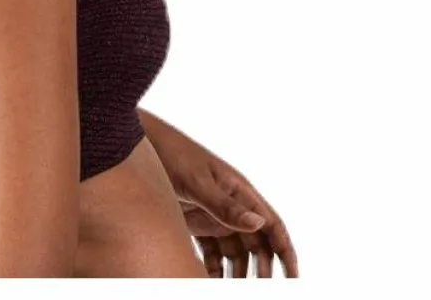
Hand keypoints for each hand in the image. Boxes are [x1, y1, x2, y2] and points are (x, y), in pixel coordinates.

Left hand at [147, 121, 298, 277]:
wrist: (137, 145)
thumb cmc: (171, 154)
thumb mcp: (197, 181)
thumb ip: (225, 205)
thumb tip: (259, 223)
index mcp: (239, 190)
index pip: (271, 224)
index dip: (285, 252)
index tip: (293, 279)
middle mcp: (230, 204)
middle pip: (255, 244)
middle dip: (262, 269)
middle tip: (260, 291)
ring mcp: (212, 214)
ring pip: (234, 251)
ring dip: (238, 273)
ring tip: (233, 290)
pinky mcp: (193, 221)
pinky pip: (210, 251)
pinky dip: (213, 269)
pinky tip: (209, 280)